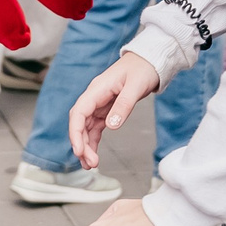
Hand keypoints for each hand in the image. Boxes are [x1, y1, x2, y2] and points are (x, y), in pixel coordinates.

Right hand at [68, 51, 161, 168]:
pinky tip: (94, 155)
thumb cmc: (143, 68)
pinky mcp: (106, 109)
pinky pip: (95, 128)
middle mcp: (94, 97)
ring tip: (91, 165)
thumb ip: (124, 105)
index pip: (78, 113)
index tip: (79, 150)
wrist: (150, 60)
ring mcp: (99, 104)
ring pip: (85, 128)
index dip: (75, 133)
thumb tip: (111, 126)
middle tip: (91, 163)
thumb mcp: (136, 86)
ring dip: (86, 146)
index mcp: (97, 90)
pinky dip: (93, 142)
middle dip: (81, 144)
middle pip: (79, 123)